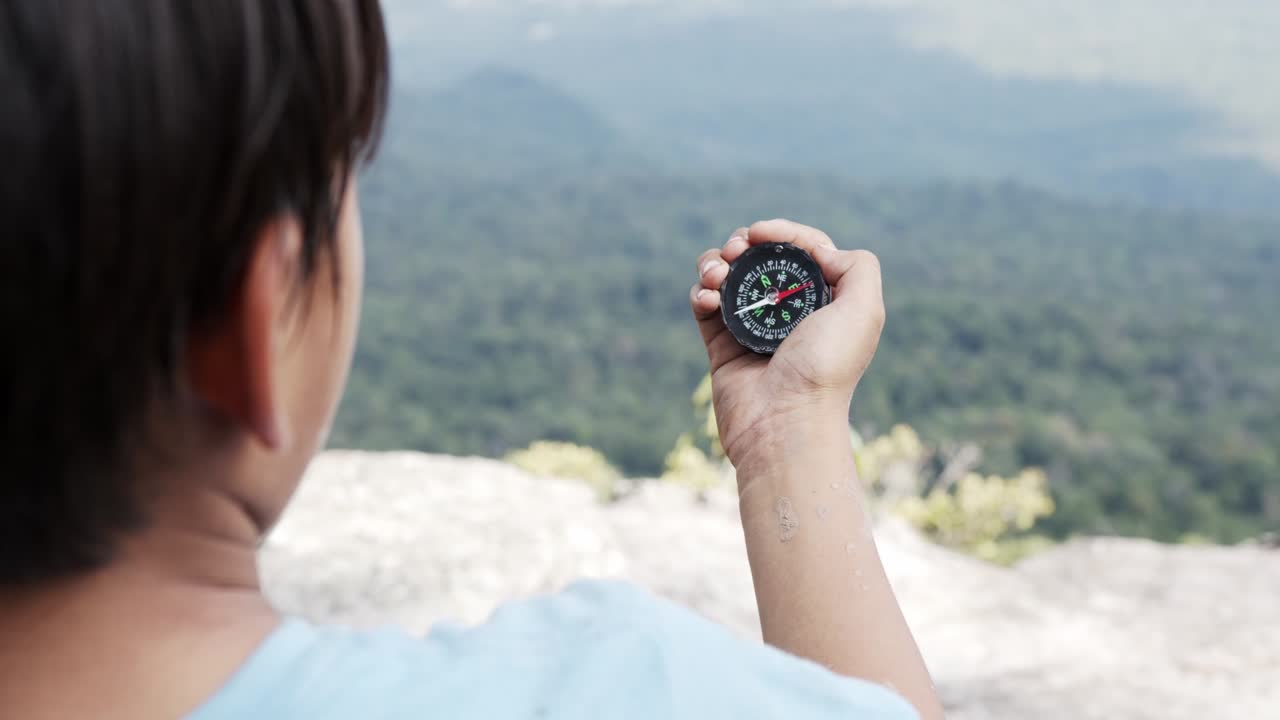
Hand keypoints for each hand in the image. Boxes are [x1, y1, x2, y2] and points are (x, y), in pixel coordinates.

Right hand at [689, 219, 884, 467]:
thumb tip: (819, 250)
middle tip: (735, 250)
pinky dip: (700, 293)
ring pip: (728, 278)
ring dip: (714, 263)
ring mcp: (753, 328)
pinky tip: (706, 297)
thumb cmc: (825, 369)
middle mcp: (789, 313)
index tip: (758, 232)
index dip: (780, 232)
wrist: (784, 423)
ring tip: (714, 274)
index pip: (802, 250)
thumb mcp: (864, 311)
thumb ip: (858, 267)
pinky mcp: (722, 346)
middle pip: (759, 259)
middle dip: (742, 245)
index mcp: (824, 302)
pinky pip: (705, 306)